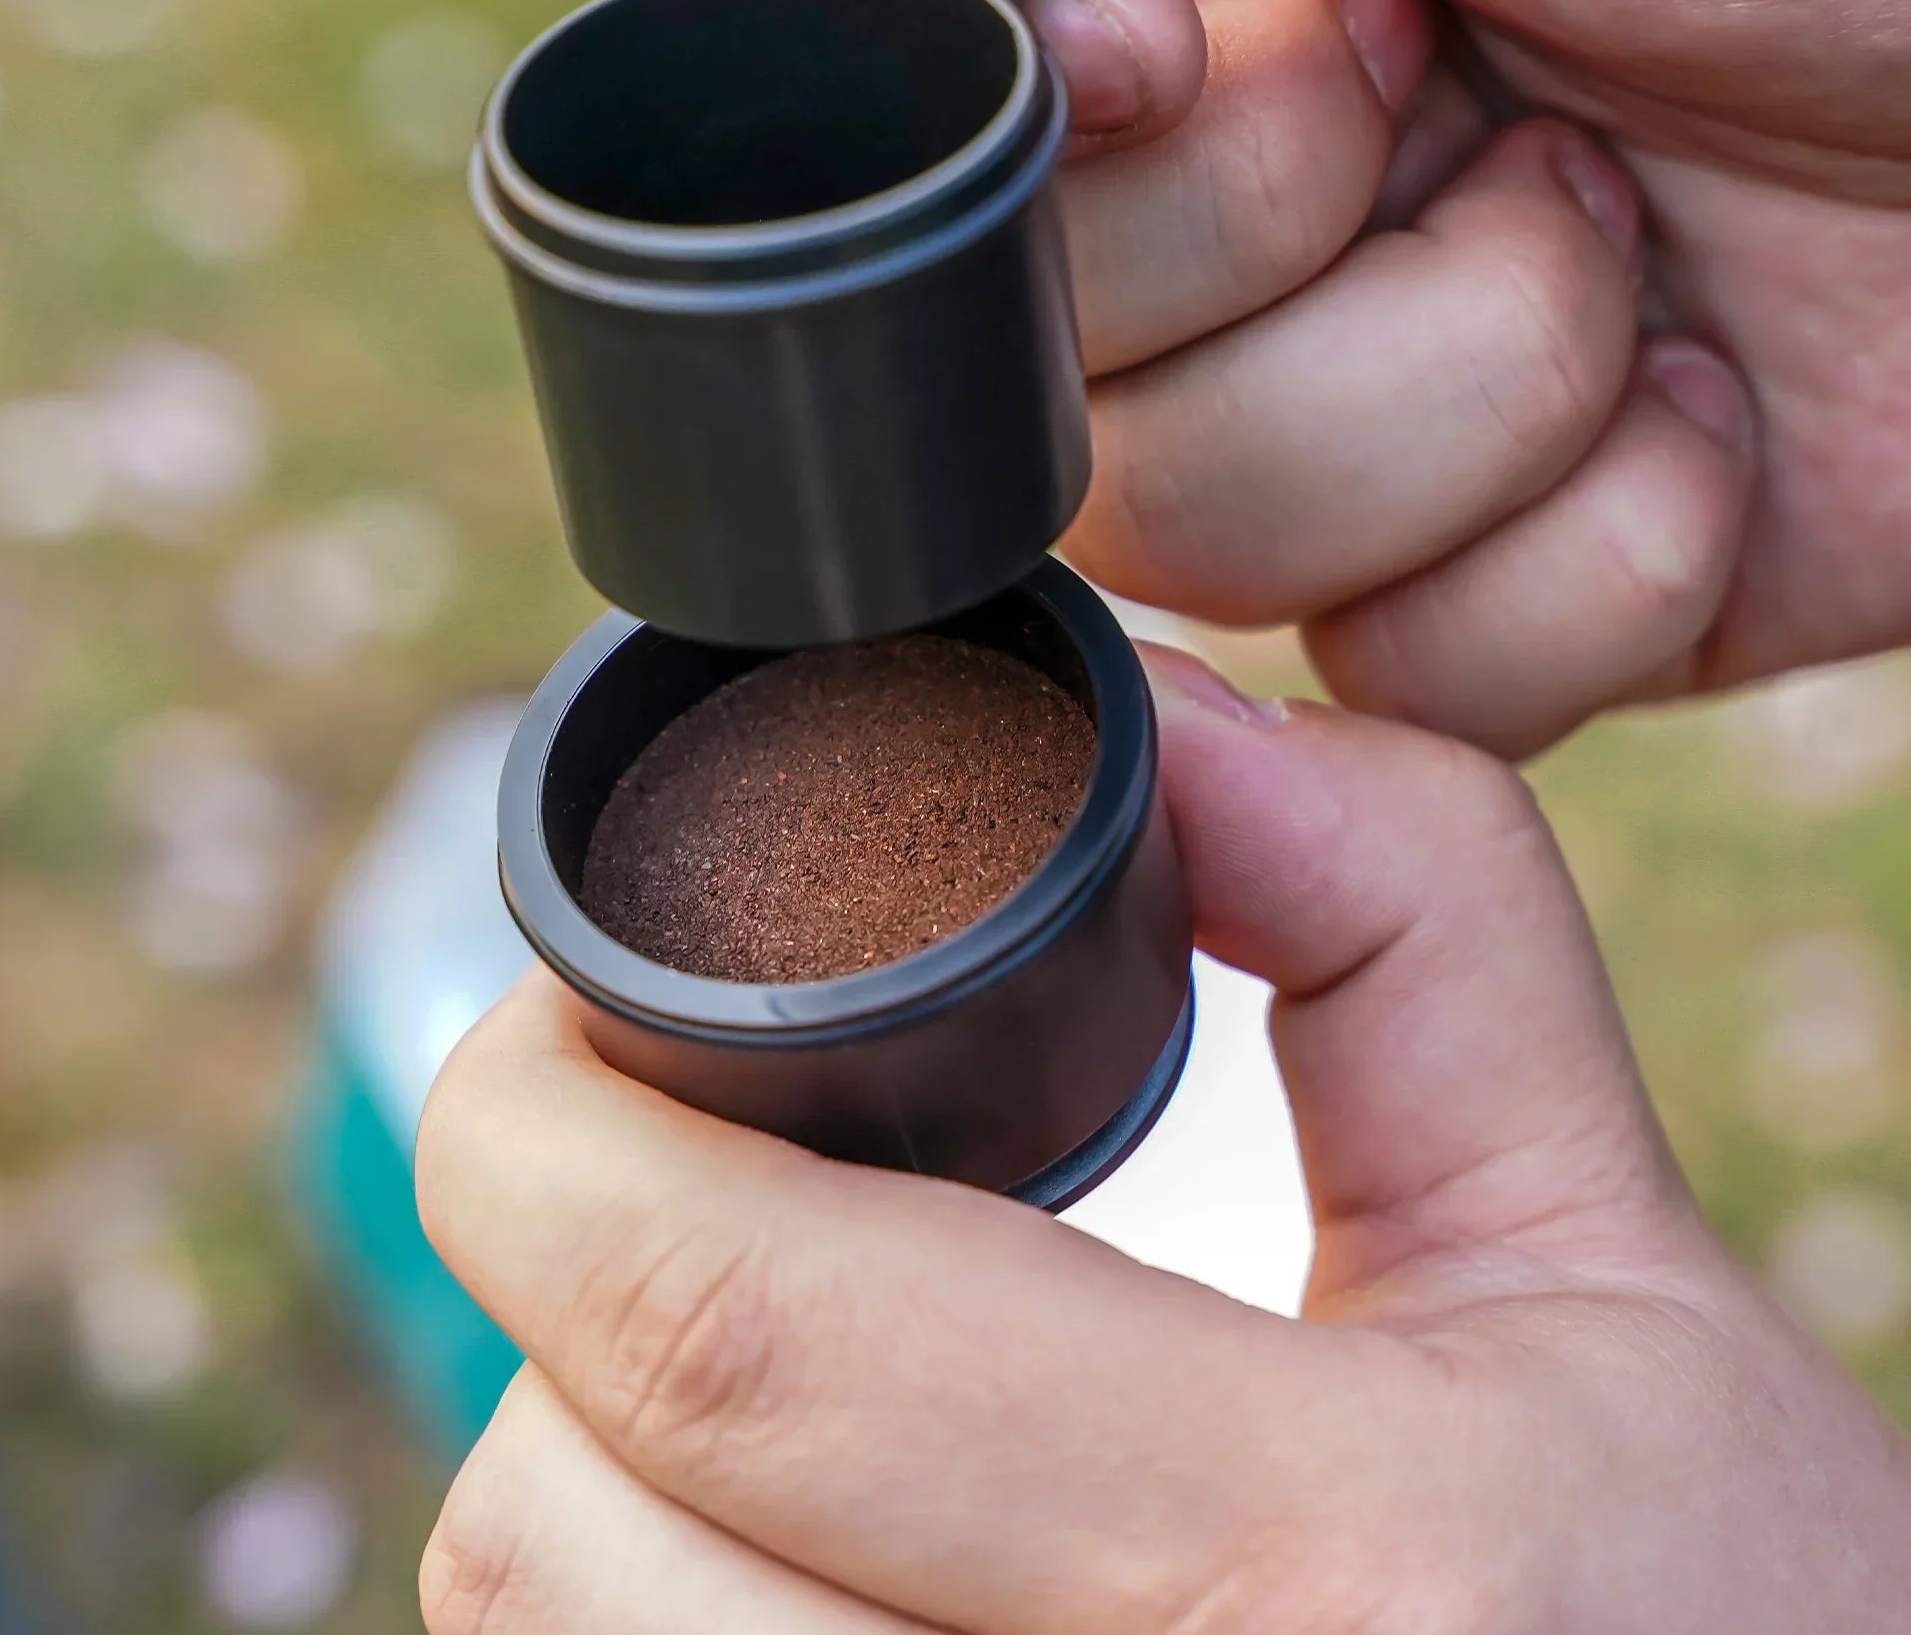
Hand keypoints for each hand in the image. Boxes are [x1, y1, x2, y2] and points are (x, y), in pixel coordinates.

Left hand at [415, 649, 1910, 1633]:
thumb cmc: (1719, 1616)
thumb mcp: (1609, 1252)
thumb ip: (1409, 926)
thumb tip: (1166, 724)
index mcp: (1305, 1567)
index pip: (733, 1325)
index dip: (551, 1126)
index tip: (567, 1020)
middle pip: (560, 1527)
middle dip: (570, 1289)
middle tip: (677, 1158)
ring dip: (600, 1467)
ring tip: (765, 1357)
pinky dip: (660, 1604)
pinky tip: (793, 1527)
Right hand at [640, 0, 1910, 753]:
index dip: (935, 69)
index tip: (1169, 22)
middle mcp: (1146, 156)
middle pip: (965, 323)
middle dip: (1277, 212)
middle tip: (1469, 58)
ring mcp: (1272, 379)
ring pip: (1178, 529)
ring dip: (1466, 380)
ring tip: (1623, 209)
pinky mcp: (1429, 573)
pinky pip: (1397, 669)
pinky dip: (1596, 547)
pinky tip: (1709, 389)